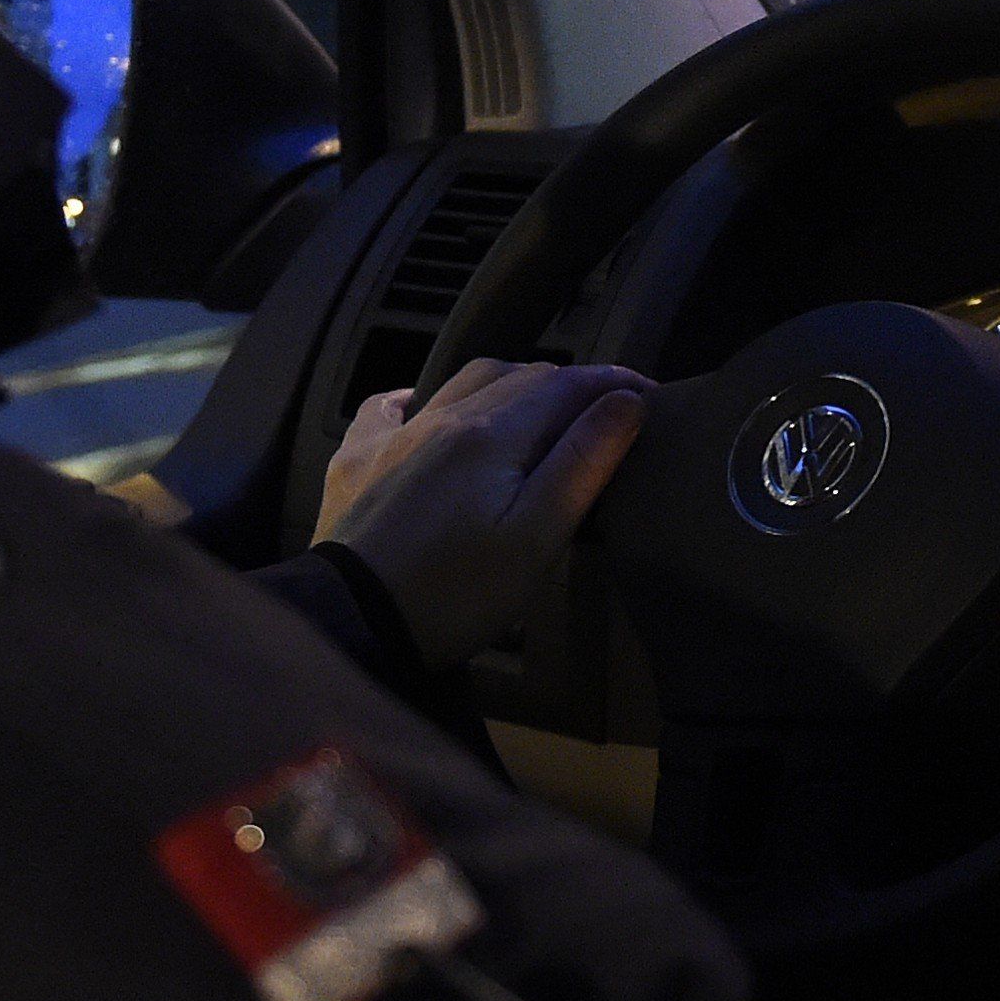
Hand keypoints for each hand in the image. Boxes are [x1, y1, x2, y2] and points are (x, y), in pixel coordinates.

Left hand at [317, 361, 649, 670]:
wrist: (349, 624)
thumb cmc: (455, 592)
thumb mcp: (536, 537)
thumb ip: (582, 461)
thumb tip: (625, 402)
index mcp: (493, 432)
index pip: (568, 384)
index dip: (614, 382)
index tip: (650, 393)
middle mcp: (442, 416)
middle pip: (520, 376)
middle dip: (569, 385)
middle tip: (602, 413)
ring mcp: (393, 435)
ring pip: (463, 381)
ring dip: (508, 384)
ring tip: (534, 410)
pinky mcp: (356, 461)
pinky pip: (390, 406)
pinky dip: (423, 399)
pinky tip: (427, 410)